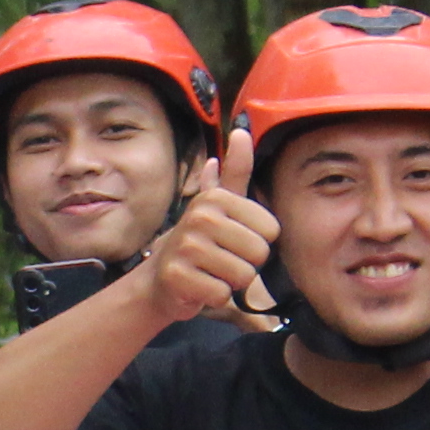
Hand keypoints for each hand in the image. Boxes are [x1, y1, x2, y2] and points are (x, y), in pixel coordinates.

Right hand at [140, 126, 283, 328]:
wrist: (159, 279)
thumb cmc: (198, 241)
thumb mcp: (218, 204)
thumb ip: (235, 171)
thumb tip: (241, 131)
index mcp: (217, 199)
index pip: (271, 230)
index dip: (258, 242)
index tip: (234, 241)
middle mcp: (201, 217)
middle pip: (259, 254)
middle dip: (246, 265)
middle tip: (222, 260)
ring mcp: (187, 247)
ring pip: (243, 277)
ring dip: (231, 282)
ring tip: (212, 273)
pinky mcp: (179, 277)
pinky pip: (223, 295)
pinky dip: (215, 297)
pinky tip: (201, 287)